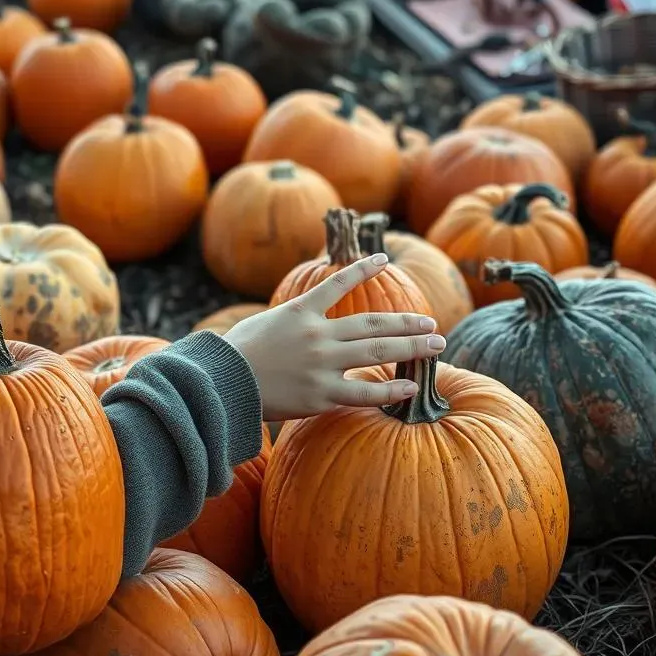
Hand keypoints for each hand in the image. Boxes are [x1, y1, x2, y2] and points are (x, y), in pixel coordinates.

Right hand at [223, 254, 444, 420]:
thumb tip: (308, 315)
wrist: (221, 383)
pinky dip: (389, 390)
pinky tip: (410, 386)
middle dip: (407, 323)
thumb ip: (292, 319)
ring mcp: (323, 365)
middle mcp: (318, 334)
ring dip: (411, 347)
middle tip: (432, 324)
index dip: (364, 270)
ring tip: (435, 345)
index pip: (338, 283)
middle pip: (373, 323)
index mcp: (301, 312)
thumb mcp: (264, 323)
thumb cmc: (235, 354)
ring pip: (377, 352)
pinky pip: (363, 393)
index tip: (384, 260)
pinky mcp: (321, 394)